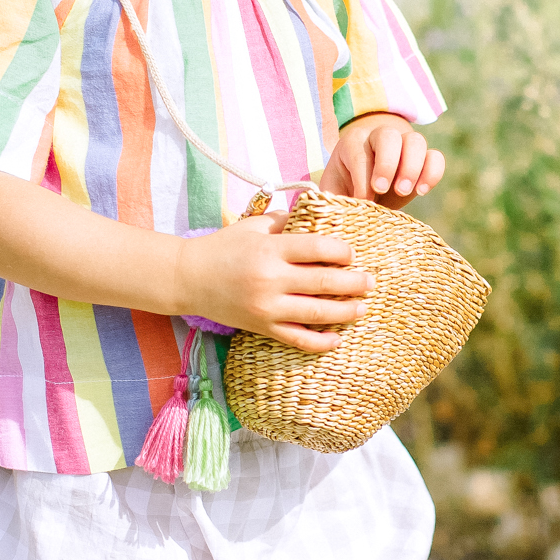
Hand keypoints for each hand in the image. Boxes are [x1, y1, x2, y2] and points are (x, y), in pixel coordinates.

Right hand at [173, 214, 371, 352]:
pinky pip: (296, 339)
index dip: (342, 252)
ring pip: (316, 313)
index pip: (318, 249)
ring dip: (345, 312)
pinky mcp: (262, 327)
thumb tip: (320, 216)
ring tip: (362, 308)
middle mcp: (271, 280)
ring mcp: (267, 307)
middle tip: (370, 282)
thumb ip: (286, 221)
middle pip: (324, 283)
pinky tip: (336, 340)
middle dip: (354, 283)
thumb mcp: (253, 225)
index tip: (351, 254)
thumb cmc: (224, 247)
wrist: (189, 278)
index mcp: (271, 250)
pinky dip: (319, 342)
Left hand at [321, 112, 444, 208]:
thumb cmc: (346, 188)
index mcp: (353, 142)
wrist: (367, 184)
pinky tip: (422, 191)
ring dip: (411, 167)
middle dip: (387, 164)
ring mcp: (405, 144)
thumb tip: (336, 218)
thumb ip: (333, 201)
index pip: (359, 153)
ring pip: (415, 140)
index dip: (362, 177)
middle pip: (388, 135)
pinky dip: (432, 172)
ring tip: (403, 192)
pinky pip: (435, 156)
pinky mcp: (424, 158)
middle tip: (383, 190)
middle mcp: (380, 137)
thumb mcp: (334, 191)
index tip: (363, 200)